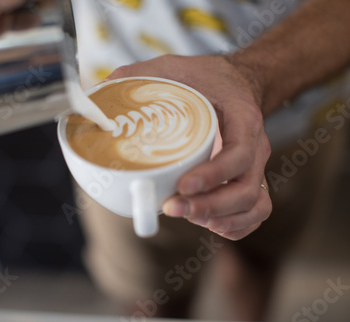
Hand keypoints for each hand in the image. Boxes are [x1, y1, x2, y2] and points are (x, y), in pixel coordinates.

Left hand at [107, 55, 271, 239]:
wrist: (233, 82)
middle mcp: (253, 146)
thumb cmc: (203, 78)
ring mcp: (252, 166)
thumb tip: (93, 103)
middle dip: (209, 206)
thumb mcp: (170, 68)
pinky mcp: (247, 179)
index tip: (182, 184)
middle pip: (247, 190)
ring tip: (185, 215)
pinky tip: (207, 223)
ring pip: (254, 204)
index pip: (239, 154)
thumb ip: (134, 80)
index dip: (213, 175)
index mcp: (241, 118)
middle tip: (172, 207)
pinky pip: (256, 211)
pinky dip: (235, 226)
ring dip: (219, 218)